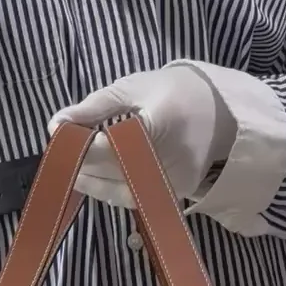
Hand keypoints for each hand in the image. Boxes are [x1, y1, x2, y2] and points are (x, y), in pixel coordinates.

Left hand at [49, 66, 237, 209]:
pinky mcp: (175, 195)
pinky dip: (112, 189)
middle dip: (79, 165)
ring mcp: (172, 184)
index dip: (75, 146)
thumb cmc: (178, 92)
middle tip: (59, 153)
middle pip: (110, 174)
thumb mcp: (136, 87)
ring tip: (74, 168)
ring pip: (119, 193)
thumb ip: (95, 106)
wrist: (228, 113)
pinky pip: (135, 198)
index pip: (105, 148)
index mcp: (157, 127)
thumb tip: (58, 123)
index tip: (57, 136)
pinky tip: (98, 177)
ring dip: (92, 183)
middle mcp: (166, 162)